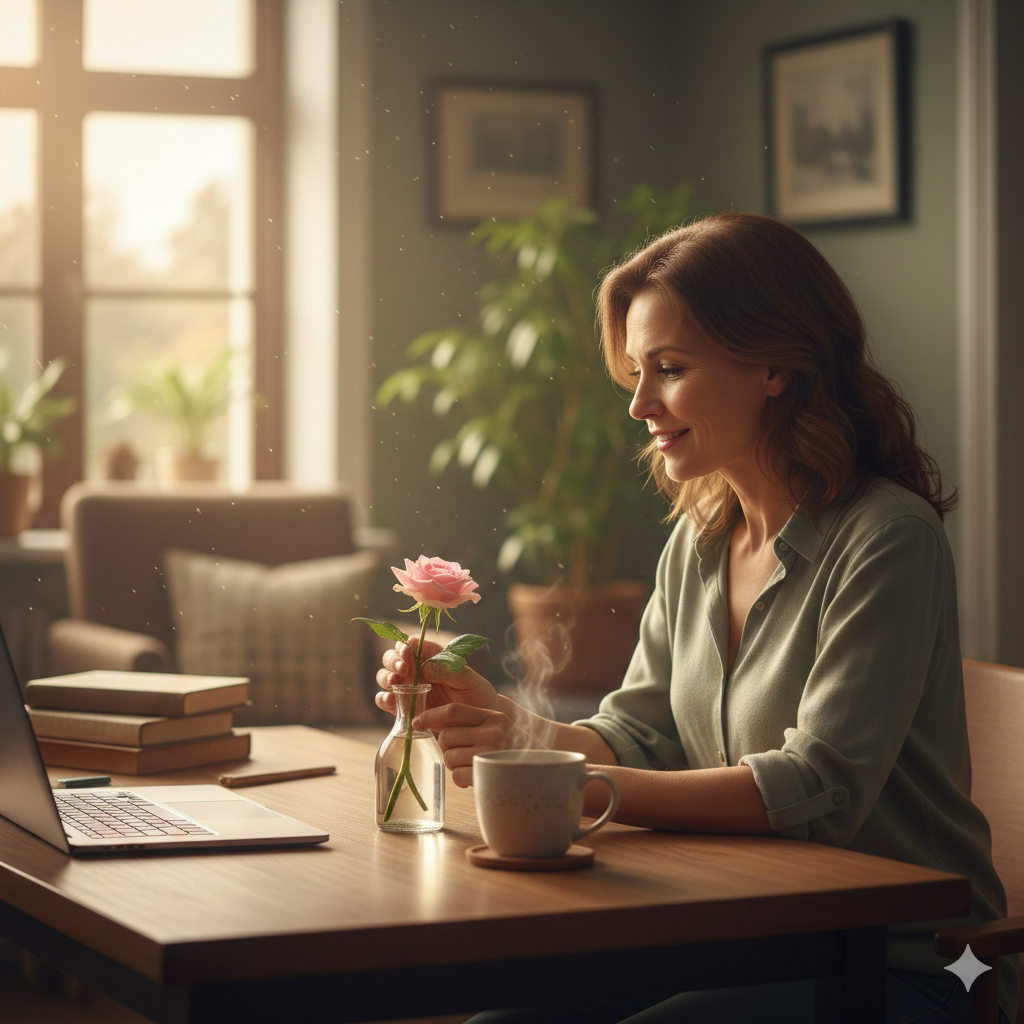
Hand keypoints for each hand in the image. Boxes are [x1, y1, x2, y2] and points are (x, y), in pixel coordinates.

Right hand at [375, 637, 498, 716]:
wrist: (477, 720)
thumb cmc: (475, 692)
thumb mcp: (467, 678)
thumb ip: (448, 671)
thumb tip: (426, 668)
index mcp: (430, 656)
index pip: (410, 644)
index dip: (404, 646)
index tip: (407, 653)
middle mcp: (415, 669)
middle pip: (392, 659)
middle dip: (393, 662)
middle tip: (402, 669)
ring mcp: (408, 688)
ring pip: (386, 678)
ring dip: (386, 678)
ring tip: (395, 683)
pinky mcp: (404, 708)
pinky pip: (387, 702)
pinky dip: (383, 700)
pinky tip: (390, 700)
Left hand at [413, 702, 527, 787]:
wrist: (541, 773)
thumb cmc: (513, 750)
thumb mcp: (499, 727)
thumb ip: (475, 722)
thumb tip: (435, 722)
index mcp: (494, 716)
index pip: (454, 711)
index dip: (431, 716)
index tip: (417, 722)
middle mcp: (492, 731)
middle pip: (447, 735)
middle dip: (446, 746)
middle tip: (457, 752)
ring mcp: (490, 753)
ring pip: (449, 756)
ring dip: (453, 763)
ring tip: (469, 765)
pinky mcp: (488, 774)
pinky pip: (457, 776)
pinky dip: (460, 779)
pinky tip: (473, 777)